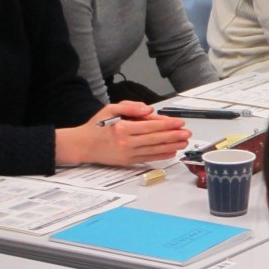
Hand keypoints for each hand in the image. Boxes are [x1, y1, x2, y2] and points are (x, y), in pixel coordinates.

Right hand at [56, 101, 190, 166]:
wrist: (81, 145)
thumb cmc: (96, 126)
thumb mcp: (110, 109)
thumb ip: (130, 107)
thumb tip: (148, 109)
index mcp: (123, 128)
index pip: (151, 126)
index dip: (167, 124)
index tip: (180, 122)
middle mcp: (126, 142)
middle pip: (155, 138)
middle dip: (174, 136)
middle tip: (188, 133)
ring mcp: (127, 154)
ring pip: (154, 149)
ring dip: (171, 146)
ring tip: (184, 143)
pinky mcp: (127, 161)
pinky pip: (147, 158)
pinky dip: (160, 155)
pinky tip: (171, 152)